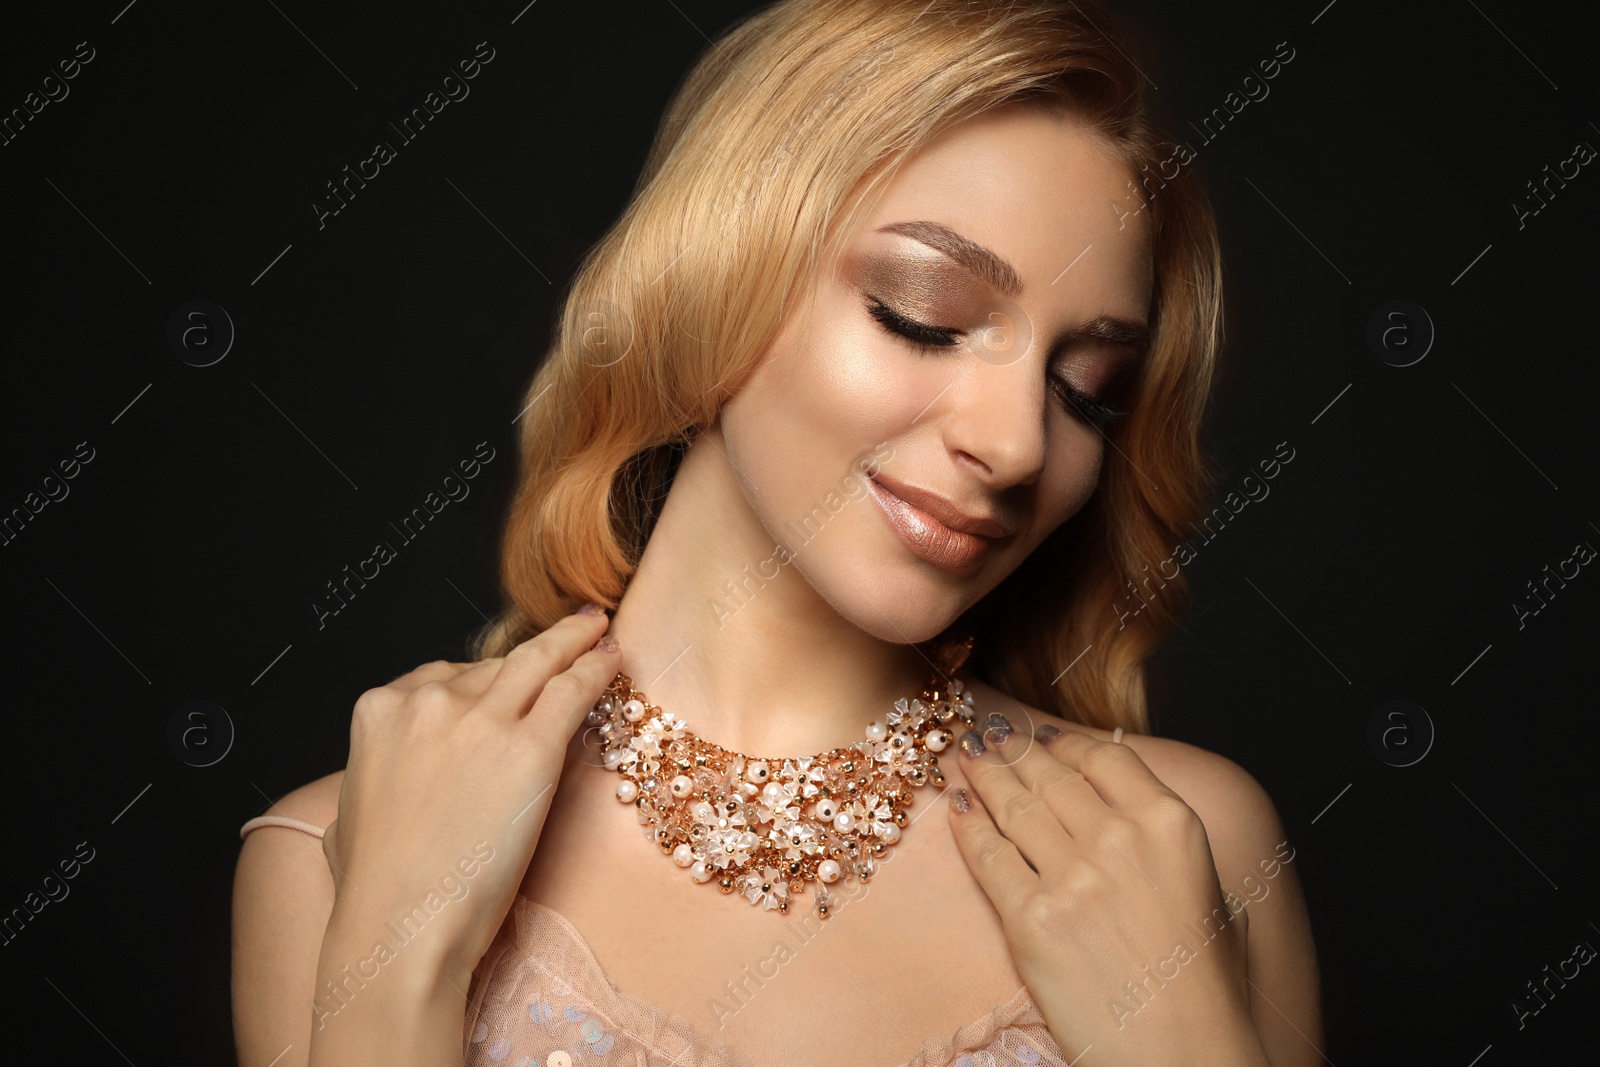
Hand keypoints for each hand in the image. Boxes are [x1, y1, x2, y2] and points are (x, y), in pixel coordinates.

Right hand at [320, 606, 620, 990]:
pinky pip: (571, 691)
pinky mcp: (530, 747)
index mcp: (380, 711)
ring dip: (573, 640)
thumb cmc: (374, 889)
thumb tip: (386, 783)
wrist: (400, 926)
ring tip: (597, 629)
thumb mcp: (348, 816)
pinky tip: (611, 658)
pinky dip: (595, 668)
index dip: (482, 681)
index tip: (507, 677)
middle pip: (493, 668)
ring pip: (538, 661)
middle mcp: (428, 702)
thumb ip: (373, 779)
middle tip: (567, 640)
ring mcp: (480, 720)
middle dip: (530, 661)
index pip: (445, 677)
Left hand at [948, 719, 1267, 1066]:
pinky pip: (989, 855)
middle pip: (1052, 776)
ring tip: (965, 755)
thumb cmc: (1204, 984)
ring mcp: (1072, 877)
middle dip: (1013, 751)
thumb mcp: (1212, 889)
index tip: (1042, 736)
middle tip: (988, 735)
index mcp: (1171, 824)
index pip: (1106, 759)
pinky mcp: (1031, 919)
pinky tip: (958, 805)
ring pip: (1015, 806)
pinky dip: (968, 825)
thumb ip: (1170, 839)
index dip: (1065, 743)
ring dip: (984, 774)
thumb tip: (1131, 805)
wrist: (1183, 1052)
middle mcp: (1120, 838)